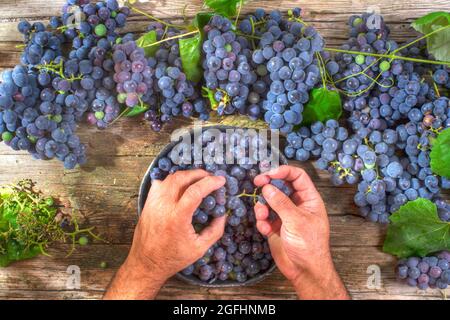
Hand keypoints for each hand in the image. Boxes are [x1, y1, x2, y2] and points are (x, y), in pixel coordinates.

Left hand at [104, 170, 225, 299]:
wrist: (146, 264)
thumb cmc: (173, 258)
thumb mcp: (200, 248)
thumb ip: (215, 231)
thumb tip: (223, 214)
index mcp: (177, 218)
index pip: (195, 191)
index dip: (210, 182)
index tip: (221, 180)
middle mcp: (163, 206)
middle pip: (182, 178)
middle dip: (199, 174)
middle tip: (210, 177)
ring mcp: (153, 203)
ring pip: (170, 178)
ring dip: (186, 175)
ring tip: (198, 180)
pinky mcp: (147, 203)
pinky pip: (160, 184)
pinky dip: (172, 181)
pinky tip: (180, 186)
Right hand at [254, 165, 348, 299]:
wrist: (304, 271)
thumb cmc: (309, 245)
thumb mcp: (296, 220)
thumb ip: (280, 202)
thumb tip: (267, 187)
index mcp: (309, 199)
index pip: (297, 176)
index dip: (283, 171)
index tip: (269, 173)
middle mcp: (297, 204)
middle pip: (281, 186)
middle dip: (268, 185)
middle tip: (257, 183)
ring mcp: (285, 215)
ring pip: (269, 201)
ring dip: (263, 206)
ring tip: (262, 216)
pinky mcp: (275, 226)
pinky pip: (264, 216)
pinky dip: (262, 221)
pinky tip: (265, 230)